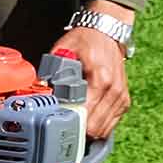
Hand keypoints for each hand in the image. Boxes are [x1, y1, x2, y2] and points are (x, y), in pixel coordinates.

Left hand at [52, 0, 133, 138]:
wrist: (107, 31)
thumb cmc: (86, 40)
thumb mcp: (64, 49)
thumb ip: (51, 70)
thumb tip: (38, 91)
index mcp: (101, 79)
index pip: (86, 115)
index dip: (70, 123)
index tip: (58, 122)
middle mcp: (114, 90)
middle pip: (94, 128)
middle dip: (77, 129)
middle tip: (63, 124)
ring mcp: (121, 97)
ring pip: (102, 130)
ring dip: (87, 130)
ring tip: (75, 121)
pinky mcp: (124, 102)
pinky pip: (109, 126)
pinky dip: (97, 126)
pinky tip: (87, 118)